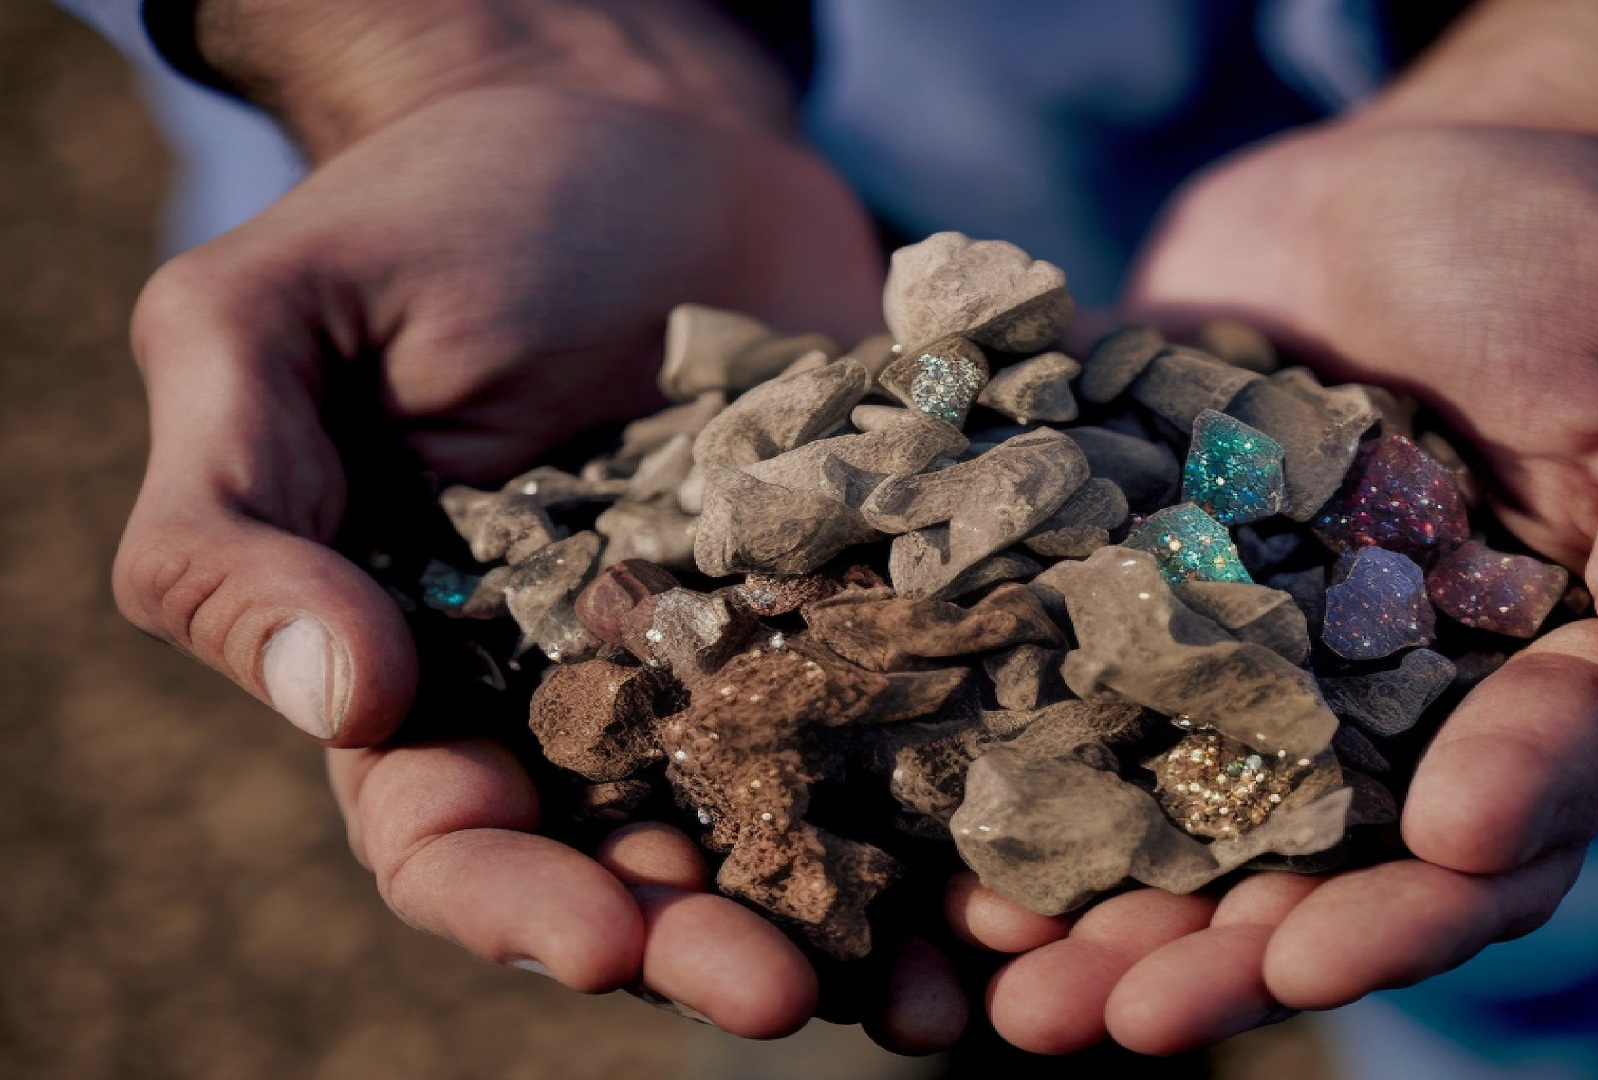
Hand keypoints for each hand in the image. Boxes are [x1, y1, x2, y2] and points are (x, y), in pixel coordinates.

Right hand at [110, 0, 890, 1036]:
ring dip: (858, 927)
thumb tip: (331, 703)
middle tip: (788, 994)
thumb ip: (241, 518)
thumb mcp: (267, 328)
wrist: (627, 119)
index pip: (447, 833)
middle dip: (706, 939)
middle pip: (639, 865)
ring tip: (943, 997)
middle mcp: (588, 697)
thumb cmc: (428, 213)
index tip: (598, 936)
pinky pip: (913, 716)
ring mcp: (741, 655)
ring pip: (794, 827)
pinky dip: (965, 800)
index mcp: (427, 670)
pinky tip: (1030, 874)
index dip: (515, 902)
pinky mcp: (861, 596)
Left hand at [952, 48, 1597, 1054]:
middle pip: (1323, 870)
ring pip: (1186, 824)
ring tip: (1019, 990)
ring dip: (1108, 917)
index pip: (1513, 821)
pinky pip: (1085, 709)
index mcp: (1548, 694)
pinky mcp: (1146, 596)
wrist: (1420, 178)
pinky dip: (1024, 784)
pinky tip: (951, 860)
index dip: (1454, 871)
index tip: (1411, 864)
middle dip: (1239, 950)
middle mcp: (1396, 715)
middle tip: (1140, 1016)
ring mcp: (1256, 665)